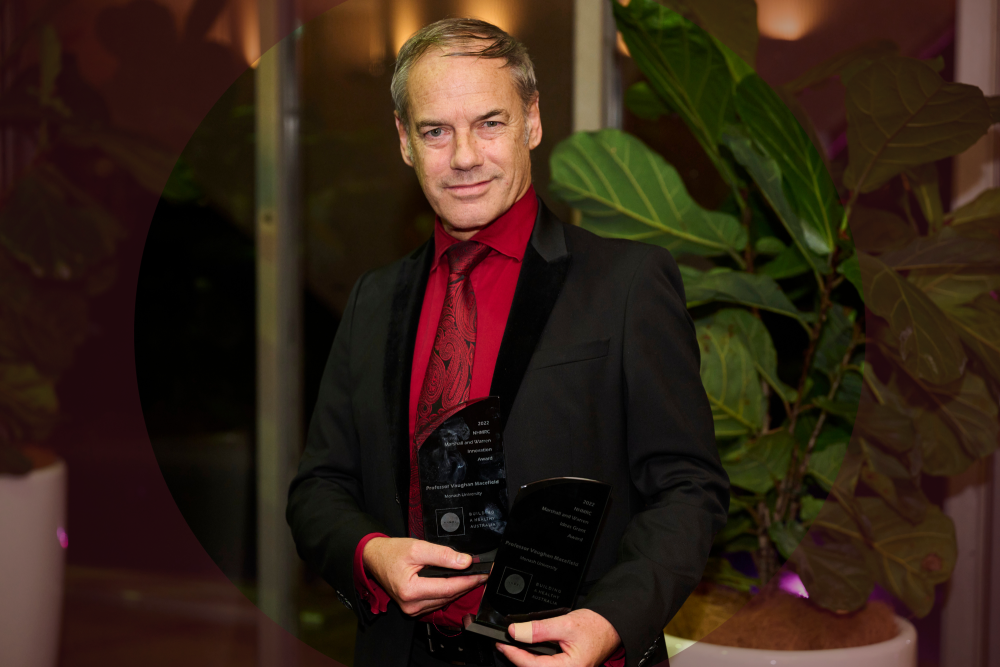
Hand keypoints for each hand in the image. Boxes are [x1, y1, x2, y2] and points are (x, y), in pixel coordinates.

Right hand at [362, 537, 486, 616]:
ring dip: (459, 589)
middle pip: (448, 596)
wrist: (374, 558)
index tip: (483, 573)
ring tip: (472, 576)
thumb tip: (464, 562)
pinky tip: (456, 583)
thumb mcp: (417, 548)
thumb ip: (442, 555)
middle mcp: (411, 605)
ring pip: (444, 600)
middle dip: (467, 584)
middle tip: (483, 573)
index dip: (468, 580)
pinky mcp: (413, 608)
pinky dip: (448, 592)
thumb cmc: (392, 553)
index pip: (448, 588)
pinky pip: (436, 602)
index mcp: (410, 590)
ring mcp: (412, 609)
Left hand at [496, 609, 620, 666]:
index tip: (501, 643)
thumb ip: (539, 629)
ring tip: (512, 646)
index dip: (513, 654)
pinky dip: (534, 659)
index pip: (531, 665)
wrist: (611, 626)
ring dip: (525, 659)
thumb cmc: (595, 627)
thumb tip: (515, 632)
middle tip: (503, 643)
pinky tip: (527, 650)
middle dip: (517, 658)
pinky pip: (545, 666)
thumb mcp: (565, 624)